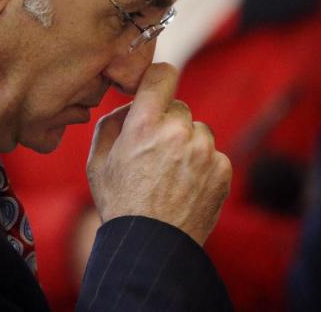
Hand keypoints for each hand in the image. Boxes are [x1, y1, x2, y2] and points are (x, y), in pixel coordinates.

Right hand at [86, 63, 231, 245]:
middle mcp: (177, 131)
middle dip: (168, 124)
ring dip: (188, 145)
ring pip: (198, 132)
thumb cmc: (120, 204)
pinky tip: (186, 187)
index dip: (158, 79)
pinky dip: (203, 166)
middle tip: (155, 154)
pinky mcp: (222, 169)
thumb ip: (112, 123)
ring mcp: (204, 150)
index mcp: (144, 123)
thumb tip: (131, 105)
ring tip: (171, 175)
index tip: (156, 88)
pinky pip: (214, 154)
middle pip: (179, 109)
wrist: (152, 246)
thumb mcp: (98, 161)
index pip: (162, 74)